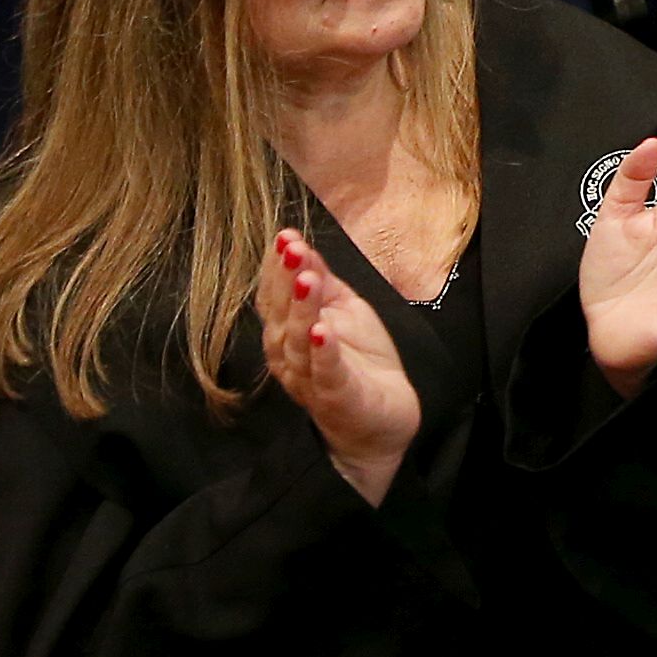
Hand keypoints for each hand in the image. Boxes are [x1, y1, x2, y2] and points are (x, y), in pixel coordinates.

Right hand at [264, 227, 424, 503]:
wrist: (382, 421)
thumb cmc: (358, 362)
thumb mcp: (344, 310)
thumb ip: (322, 281)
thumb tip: (300, 243)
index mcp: (288, 332)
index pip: (275, 295)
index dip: (277, 266)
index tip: (285, 235)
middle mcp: (290, 356)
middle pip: (281, 315)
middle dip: (286, 280)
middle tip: (291, 248)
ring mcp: (311, 379)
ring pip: (299, 342)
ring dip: (302, 309)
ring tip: (306, 279)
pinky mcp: (336, 398)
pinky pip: (326, 374)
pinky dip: (324, 352)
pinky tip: (322, 330)